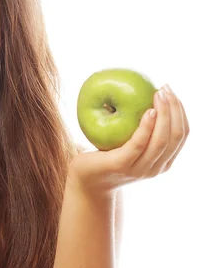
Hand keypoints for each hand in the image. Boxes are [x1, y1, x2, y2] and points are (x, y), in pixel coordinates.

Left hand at [68, 85, 189, 196]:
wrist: (86, 179)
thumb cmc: (108, 155)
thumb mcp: (131, 143)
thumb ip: (143, 129)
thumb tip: (151, 95)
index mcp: (163, 161)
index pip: (182, 135)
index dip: (181, 112)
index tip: (172, 92)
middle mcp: (155, 168)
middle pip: (176, 136)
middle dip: (175, 109)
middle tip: (165, 88)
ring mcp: (139, 169)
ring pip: (161, 141)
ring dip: (164, 114)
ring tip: (158, 94)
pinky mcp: (120, 165)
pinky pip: (138, 144)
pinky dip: (146, 127)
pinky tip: (149, 111)